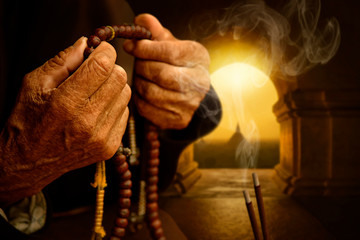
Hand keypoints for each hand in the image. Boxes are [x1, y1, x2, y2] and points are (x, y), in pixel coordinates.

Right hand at [0, 37, 130, 206]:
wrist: (29, 161)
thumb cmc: (28, 120)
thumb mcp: (35, 83)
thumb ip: (63, 60)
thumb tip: (87, 43)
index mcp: (66, 103)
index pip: (103, 66)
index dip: (105, 51)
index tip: (100, 49)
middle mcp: (88, 122)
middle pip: (120, 78)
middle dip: (110, 67)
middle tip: (96, 70)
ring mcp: (102, 137)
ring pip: (126, 94)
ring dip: (114, 86)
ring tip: (94, 91)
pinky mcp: (110, 146)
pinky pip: (126, 113)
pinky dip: (115, 105)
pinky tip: (97, 109)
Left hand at [124, 14, 210, 128]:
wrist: (193, 93)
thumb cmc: (179, 65)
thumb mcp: (172, 45)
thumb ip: (157, 33)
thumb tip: (141, 21)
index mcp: (198, 58)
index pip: (169, 52)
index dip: (145, 49)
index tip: (130, 46)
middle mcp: (199, 82)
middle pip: (160, 74)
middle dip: (141, 66)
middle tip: (136, 62)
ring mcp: (189, 104)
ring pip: (151, 93)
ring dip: (139, 83)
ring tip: (140, 76)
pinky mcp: (178, 120)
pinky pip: (148, 109)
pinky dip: (139, 99)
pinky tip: (142, 92)